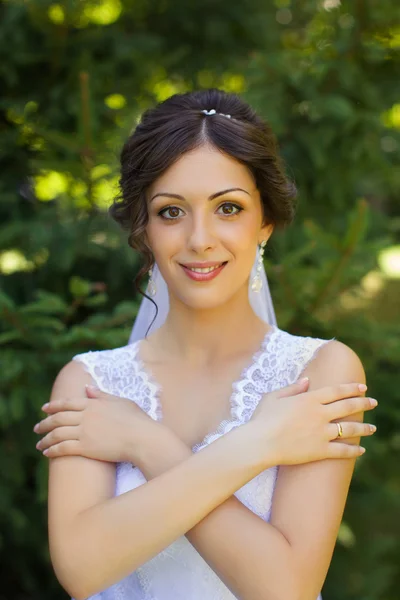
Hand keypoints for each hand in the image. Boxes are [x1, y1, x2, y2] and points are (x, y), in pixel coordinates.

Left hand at [33, 385, 159, 463]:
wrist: (142, 438)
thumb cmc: (136, 419)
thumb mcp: (120, 401)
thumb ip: (102, 395)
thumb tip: (87, 388)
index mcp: (93, 403)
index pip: (67, 403)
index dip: (54, 406)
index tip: (44, 409)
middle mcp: (85, 416)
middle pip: (58, 418)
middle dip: (44, 423)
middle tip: (37, 428)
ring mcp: (84, 432)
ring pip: (57, 434)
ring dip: (45, 439)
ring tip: (39, 443)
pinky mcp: (85, 448)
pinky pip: (63, 448)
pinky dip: (53, 450)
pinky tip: (47, 453)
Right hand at [249, 379, 377, 465]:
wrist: (260, 442)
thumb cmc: (262, 418)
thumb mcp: (274, 397)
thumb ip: (292, 388)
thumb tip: (307, 380)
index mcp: (309, 399)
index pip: (336, 391)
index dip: (351, 389)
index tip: (362, 388)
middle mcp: (319, 414)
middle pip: (347, 407)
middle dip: (363, 403)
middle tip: (374, 402)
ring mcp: (322, 433)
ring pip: (349, 429)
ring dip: (364, 428)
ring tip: (373, 428)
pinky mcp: (320, 450)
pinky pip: (342, 451)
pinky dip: (353, 451)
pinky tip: (361, 450)